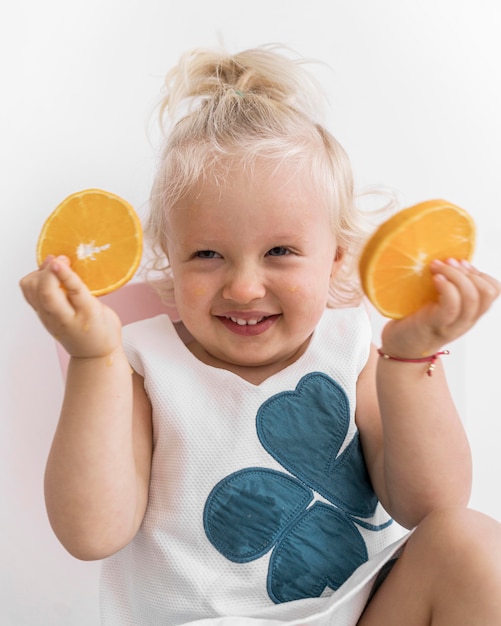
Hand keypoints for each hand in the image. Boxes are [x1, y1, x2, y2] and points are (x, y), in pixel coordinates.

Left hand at [20, 255, 122, 358]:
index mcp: (71, 318)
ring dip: (39, 272)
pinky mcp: (42, 312)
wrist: (94, 353)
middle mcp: (53, 316)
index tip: (61, 259)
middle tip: (65, 260)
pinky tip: (50, 274)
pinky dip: (36, 278)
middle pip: (38, 288)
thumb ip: (82, 291)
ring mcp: (44, 314)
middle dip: (47, 269)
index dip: (58, 273)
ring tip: (56, 266)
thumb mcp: (100, 311)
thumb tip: (66, 268)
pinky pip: (30, 291)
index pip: (57, 293)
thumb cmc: (101, 332)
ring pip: (29, 288)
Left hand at [381, 258, 500, 356]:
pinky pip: (451, 306)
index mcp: (469, 313)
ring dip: (455, 274)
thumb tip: (447, 258)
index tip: (461, 263)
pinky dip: (446, 287)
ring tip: (436, 267)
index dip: (480, 273)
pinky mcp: (435, 325)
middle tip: (446, 262)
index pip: (493, 290)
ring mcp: (452, 325)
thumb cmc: (415, 320)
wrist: (399, 348)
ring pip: (472, 297)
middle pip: (487, 292)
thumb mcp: (437, 302)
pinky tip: (435, 279)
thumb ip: (448, 287)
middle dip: (468, 271)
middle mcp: (465, 320)